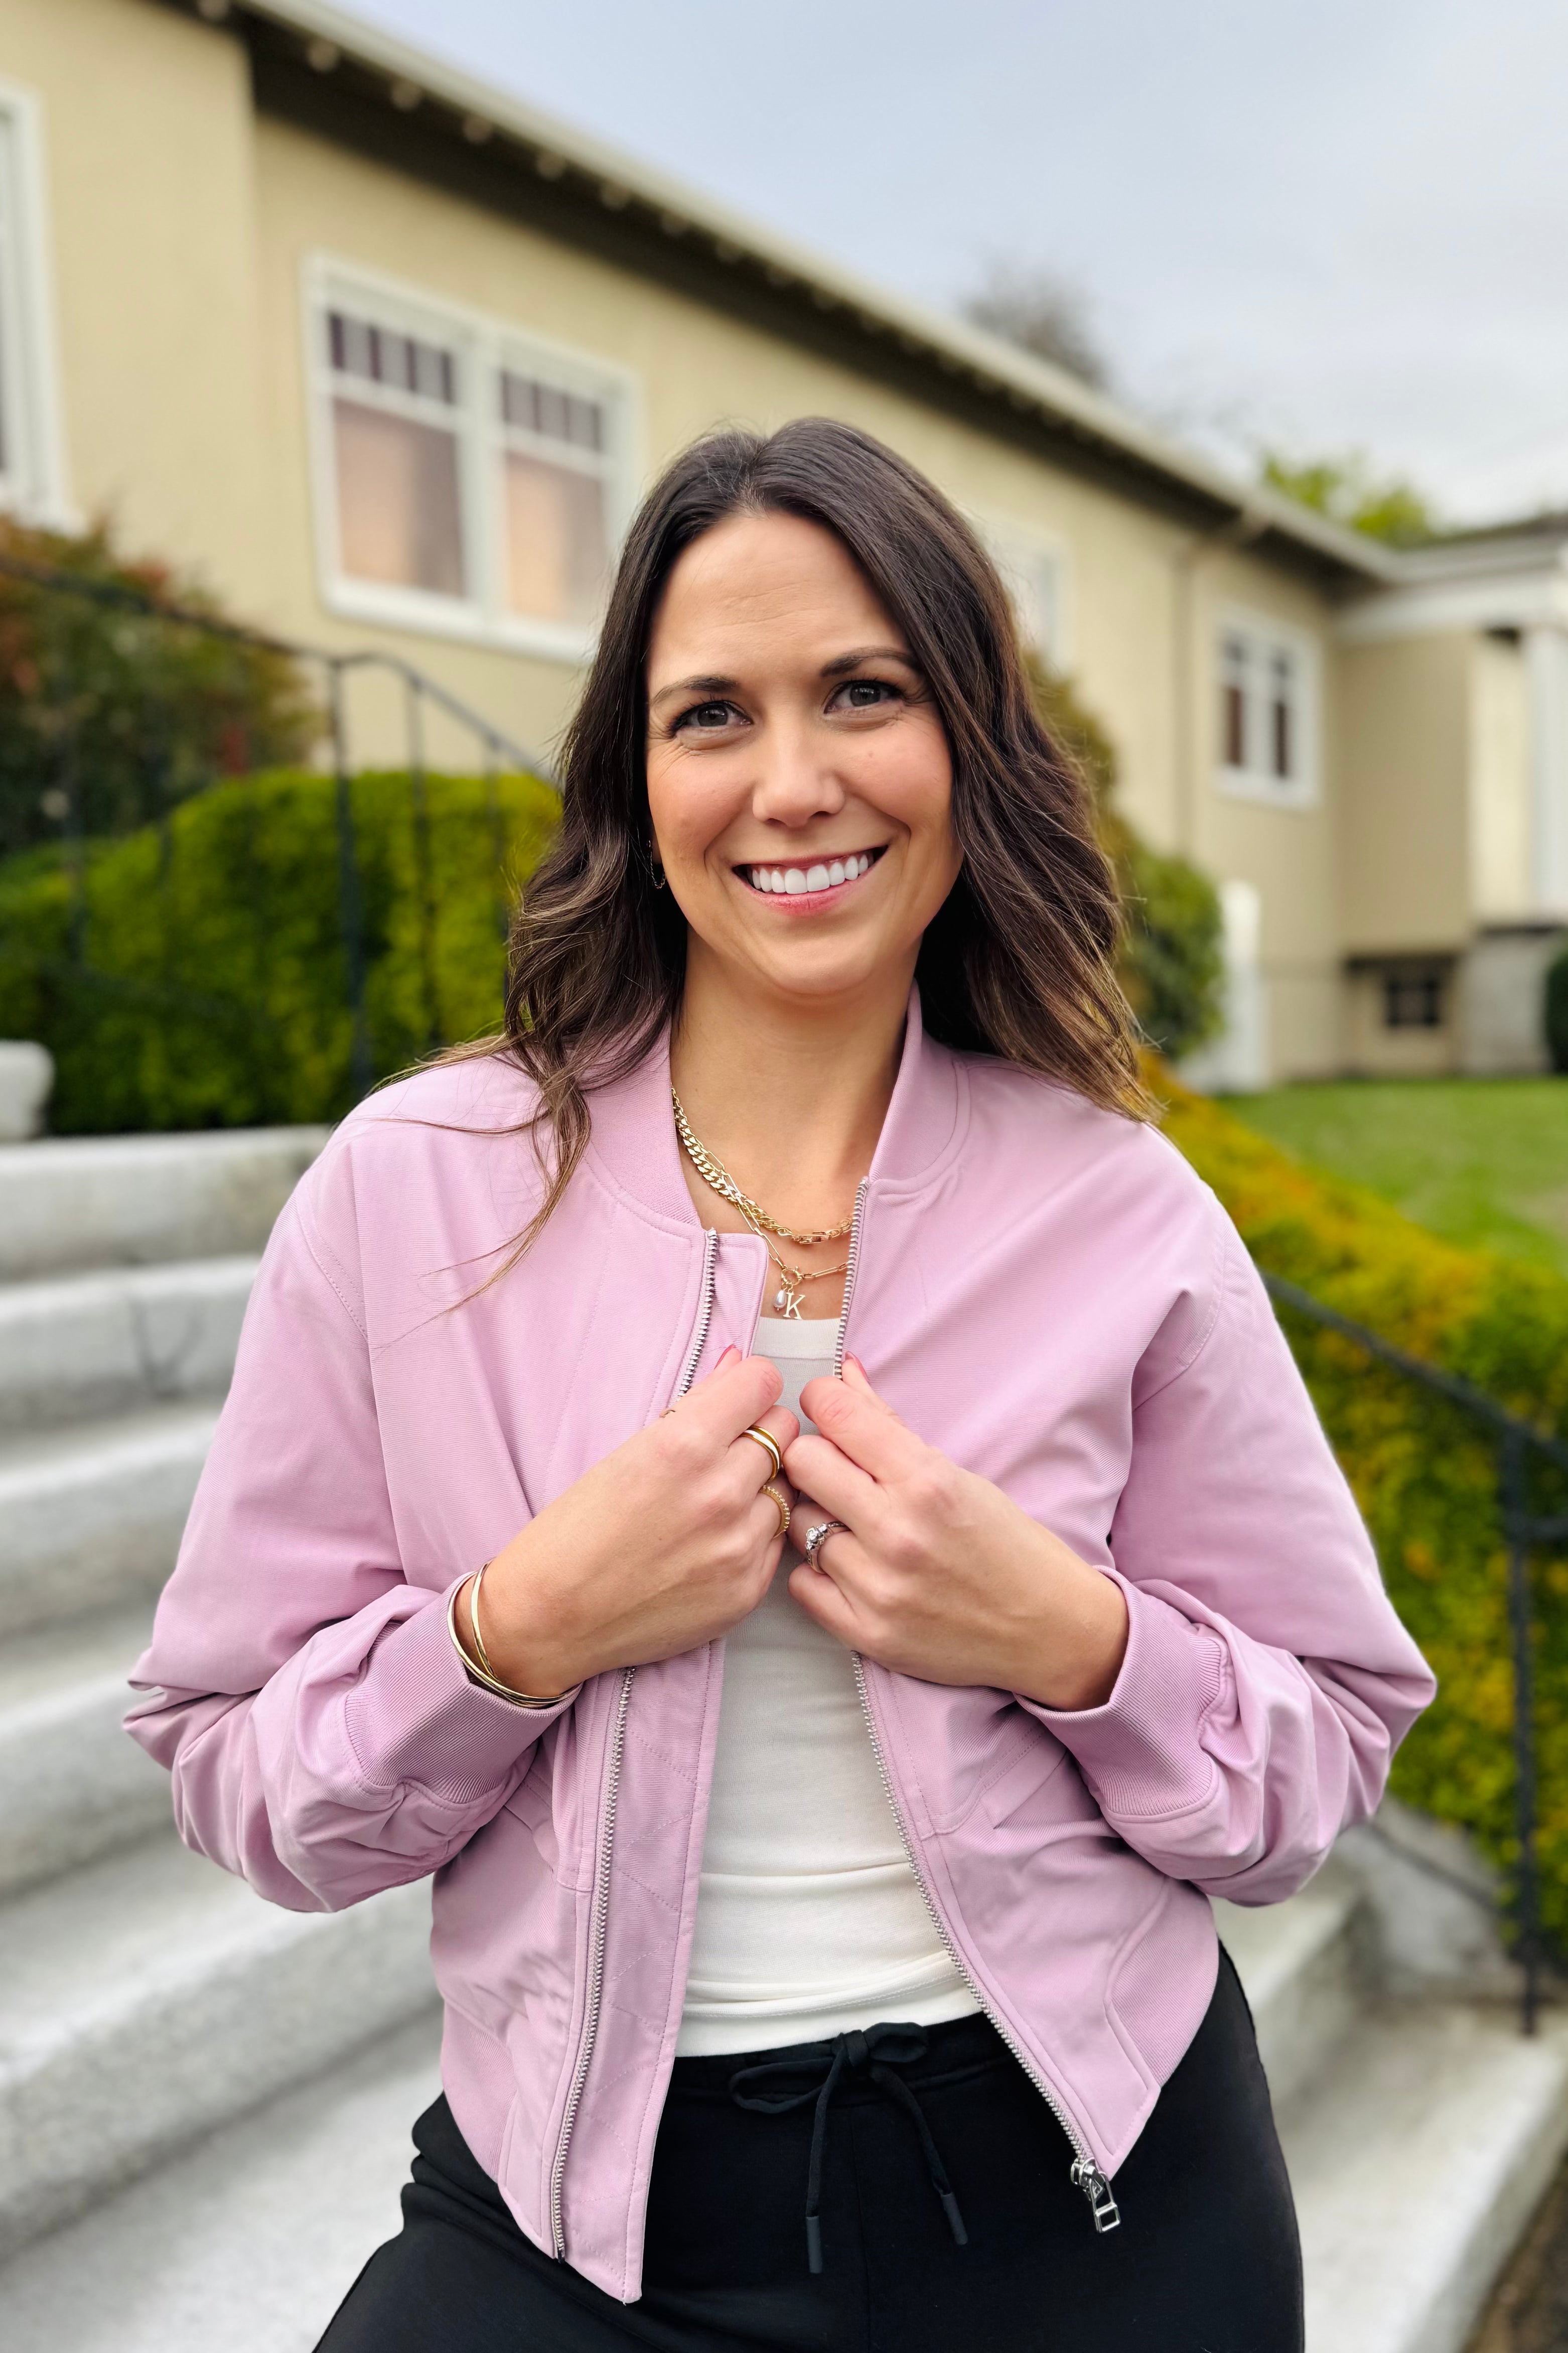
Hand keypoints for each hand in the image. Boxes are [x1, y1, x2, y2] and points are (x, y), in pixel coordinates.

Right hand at [464, 1349, 796, 1696]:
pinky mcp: (748, 1589)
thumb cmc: (576, 1530)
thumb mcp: (627, 1452)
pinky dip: (756, 1531)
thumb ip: (696, 1405)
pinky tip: (715, 1540)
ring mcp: (739, 1545)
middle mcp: (721, 1492)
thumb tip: (736, 1364)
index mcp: (683, 1445)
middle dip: (759, 1433)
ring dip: (762, 1485)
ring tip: (715, 1501)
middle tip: (723, 1452)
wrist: (552, 1618)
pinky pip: (777, 1538)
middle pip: (784, 1431)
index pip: (763, 1382)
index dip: (749, 1387)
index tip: (737, 1400)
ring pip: (788, 1485)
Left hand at [782, 1358, 1126, 1710]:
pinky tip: (852, 1568)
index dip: (823, 1401)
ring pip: (799, 1522)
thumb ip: (890, 1426)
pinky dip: (818, 1572)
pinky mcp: (867, 1632)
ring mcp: (879, 1588)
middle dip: (815, 1456)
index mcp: (928, 1482)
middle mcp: (899, 1533)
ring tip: (856, 1526)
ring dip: (820, 1518)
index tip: (828, 1408)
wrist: (1047, 1629)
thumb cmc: (1007, 1545)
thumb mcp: (959, 1475)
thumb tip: (843, 1374)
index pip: (837, 1414)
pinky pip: (800, 1583)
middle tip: (837, 1469)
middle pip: (803, 1462)